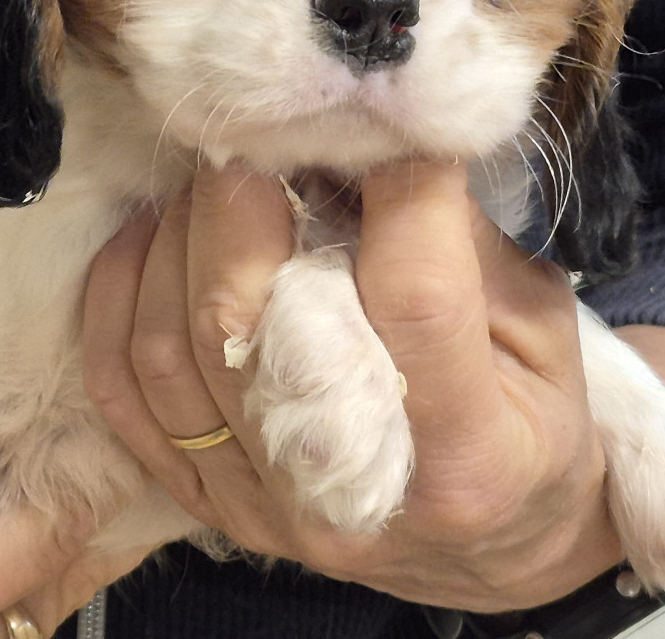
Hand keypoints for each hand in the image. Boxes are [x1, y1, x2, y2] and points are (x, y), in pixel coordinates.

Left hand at [84, 161, 623, 612]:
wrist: (489, 545)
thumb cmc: (529, 419)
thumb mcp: (545, 333)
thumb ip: (462, 245)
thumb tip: (365, 141)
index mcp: (470, 455)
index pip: (410, 294)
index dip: (391, 187)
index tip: (375, 119)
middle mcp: (348, 494)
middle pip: (251, 317)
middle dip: (238, 199)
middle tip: (252, 133)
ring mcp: (263, 506)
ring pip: (170, 343)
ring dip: (173, 236)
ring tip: (209, 180)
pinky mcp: (208, 501)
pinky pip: (122, 389)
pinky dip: (119, 296)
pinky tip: (150, 237)